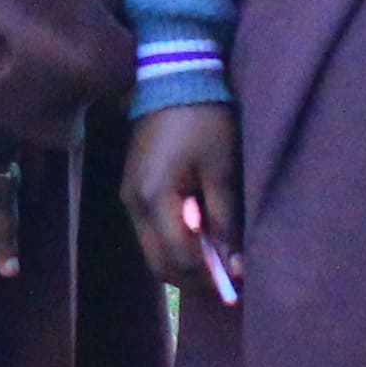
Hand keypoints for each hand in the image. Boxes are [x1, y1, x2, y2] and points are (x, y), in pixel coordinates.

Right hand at [118, 102, 244, 307]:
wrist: (172, 76)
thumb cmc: (204, 119)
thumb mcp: (222, 169)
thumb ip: (226, 220)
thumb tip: (234, 265)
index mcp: (154, 197)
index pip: (179, 258)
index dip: (208, 279)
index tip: (237, 290)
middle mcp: (132, 203)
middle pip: (159, 264)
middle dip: (193, 281)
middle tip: (228, 287)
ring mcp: (127, 196)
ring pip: (152, 252)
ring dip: (183, 265)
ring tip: (218, 265)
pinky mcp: (131, 189)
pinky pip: (150, 233)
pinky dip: (174, 245)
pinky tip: (200, 241)